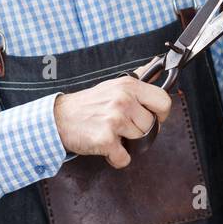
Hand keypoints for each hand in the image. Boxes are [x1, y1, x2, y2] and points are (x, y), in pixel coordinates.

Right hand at [53, 66, 170, 168]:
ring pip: (141, 142)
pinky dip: (117, 158)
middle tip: (123, 128)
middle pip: (152, 126)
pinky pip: (124, 158)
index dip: (161, 114)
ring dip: (128, 144)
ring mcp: (115, 120)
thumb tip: (156, 64)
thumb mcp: (114, 85)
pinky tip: (107, 148)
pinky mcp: (106, 139)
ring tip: (112, 135)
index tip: (152, 117)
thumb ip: (138, 78)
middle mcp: (123, 100)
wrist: (59, 118)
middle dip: (140, 131)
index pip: (164, 101)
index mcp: (129, 86)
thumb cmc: (89, 104)